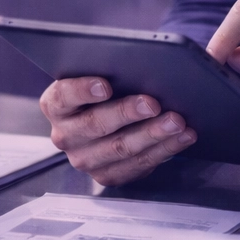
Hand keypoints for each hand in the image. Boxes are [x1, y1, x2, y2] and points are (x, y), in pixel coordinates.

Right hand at [38, 76, 195, 186]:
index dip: (82, 90)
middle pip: (95, 125)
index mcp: (56, 104)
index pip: (63, 96)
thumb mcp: (102, 75)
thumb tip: (142, 63)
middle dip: (127, 113)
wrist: (111, 119)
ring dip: (152, 134)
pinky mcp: (106, 175)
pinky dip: (165, 149)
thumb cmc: (109, 89)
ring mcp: (84, 159)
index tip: (105, 85)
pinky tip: (183, 136)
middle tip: (153, 103)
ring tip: (177, 121)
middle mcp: (65, 134)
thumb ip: (111, 69)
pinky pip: (138, 164)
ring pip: (120, 148)